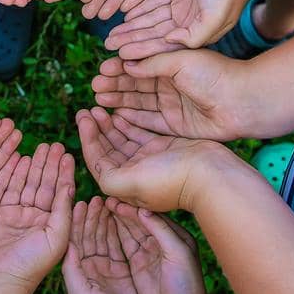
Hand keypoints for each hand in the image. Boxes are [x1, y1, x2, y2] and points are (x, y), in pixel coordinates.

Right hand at [0, 141, 75, 287]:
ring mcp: (19, 216)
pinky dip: (15, 174)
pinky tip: (20, 158)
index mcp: (55, 225)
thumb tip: (70, 186)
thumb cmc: (31, 265)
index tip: (68, 154)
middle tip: (54, 144)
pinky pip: (10, 189)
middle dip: (50, 165)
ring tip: (40, 147)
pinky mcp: (1, 215)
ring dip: (35, 166)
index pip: (61, 193)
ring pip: (28, 184)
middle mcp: (38, 218)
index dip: (64, 173)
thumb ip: (62, 211)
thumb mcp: (56, 238)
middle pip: (45, 184)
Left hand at [62, 197, 153, 293]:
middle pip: (91, 235)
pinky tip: (124, 215)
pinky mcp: (127, 270)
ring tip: (109, 201)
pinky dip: (123, 230)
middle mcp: (93, 267)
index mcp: (79, 271)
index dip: (76, 221)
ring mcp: (110, 268)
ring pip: (107, 237)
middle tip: (97, 196)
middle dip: (93, 215)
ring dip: (107, 219)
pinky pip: (123, 245)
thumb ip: (72, 268)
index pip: (75, 240)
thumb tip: (64, 242)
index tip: (79, 201)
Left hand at [76, 107, 228, 213]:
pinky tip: (118, 111)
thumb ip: (109, 178)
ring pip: (122, 140)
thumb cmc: (172, 179)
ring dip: (109, 124)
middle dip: (95, 130)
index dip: (87, 139)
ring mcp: (149, 161)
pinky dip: (127, 123)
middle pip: (108, 150)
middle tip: (85, 110)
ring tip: (98, 107)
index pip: (98, 161)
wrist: (211, 173)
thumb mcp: (133, 182)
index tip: (82, 117)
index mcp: (125, 187)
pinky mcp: (162, 148)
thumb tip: (95, 169)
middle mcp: (135, 175)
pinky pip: (138, 134)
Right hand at [90, 50, 248, 140]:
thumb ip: (153, 63)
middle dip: (115, 84)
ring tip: (98, 98)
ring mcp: (173, 106)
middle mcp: (171, 85)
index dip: (121, 67)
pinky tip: (114, 115)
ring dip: (119, 100)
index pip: (141, 65)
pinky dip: (132, 119)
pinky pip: (149, 123)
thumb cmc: (215, 75)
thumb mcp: (181, 60)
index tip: (102, 68)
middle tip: (94, 85)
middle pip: (136, 85)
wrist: (242, 102)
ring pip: (139, 103)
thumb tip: (126, 63)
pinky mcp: (176, 126)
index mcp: (173, 64)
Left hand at [104, 0, 253, 58]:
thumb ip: (192, 37)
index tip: (119, 55)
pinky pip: (155, 0)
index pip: (163, 46)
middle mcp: (188, 22)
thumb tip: (170, 42)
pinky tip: (125, 13)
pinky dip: (140, 6)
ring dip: (132, 25)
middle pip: (153, 33)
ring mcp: (184, 5)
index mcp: (196, 34)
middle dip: (131, 40)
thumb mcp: (213, 19)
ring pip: (152, 18)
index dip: (141, 50)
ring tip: (112, 33)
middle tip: (107, 46)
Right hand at [108, 201, 207, 293]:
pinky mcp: (138, 267)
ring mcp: (149, 255)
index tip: (118, 199)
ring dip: (117, 220)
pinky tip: (104, 225)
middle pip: (139, 222)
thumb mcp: (178, 254)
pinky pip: (125, 246)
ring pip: (130, 232)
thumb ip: (162, 231)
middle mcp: (161, 243)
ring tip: (102, 208)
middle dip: (123, 211)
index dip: (135, 208)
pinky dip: (115, 235)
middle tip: (105, 200)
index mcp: (175, 236)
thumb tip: (143, 210)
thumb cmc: (186, 285)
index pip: (152, 216)